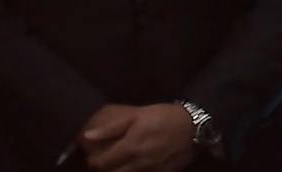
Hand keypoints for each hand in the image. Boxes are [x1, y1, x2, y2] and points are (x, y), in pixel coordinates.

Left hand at [83, 103, 197, 171]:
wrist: (194, 126)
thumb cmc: (163, 117)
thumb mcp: (137, 115)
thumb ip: (111, 127)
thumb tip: (87, 136)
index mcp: (129, 148)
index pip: (100, 163)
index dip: (92, 162)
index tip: (93, 157)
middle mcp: (137, 164)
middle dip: (104, 171)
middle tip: (105, 163)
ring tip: (118, 166)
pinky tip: (135, 168)